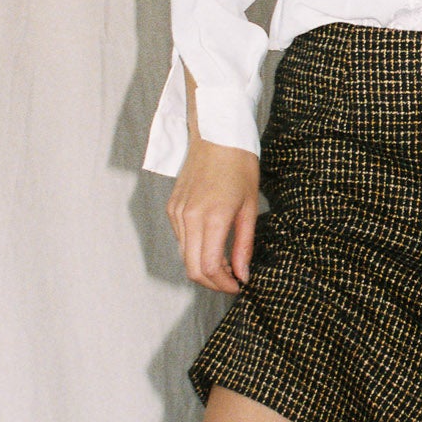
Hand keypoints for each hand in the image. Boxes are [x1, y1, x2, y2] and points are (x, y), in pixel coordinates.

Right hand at [166, 138, 259, 292]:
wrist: (217, 136)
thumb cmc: (239, 166)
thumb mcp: (250, 207)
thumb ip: (243, 244)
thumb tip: (243, 274)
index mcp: (212, 217)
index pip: (208, 267)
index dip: (223, 284)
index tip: (238, 286)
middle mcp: (189, 217)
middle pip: (191, 268)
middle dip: (212, 282)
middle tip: (231, 282)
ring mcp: (177, 212)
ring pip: (184, 256)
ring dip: (203, 267)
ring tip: (226, 263)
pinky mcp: (172, 207)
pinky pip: (181, 239)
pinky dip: (195, 250)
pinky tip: (212, 244)